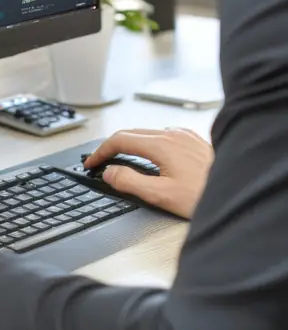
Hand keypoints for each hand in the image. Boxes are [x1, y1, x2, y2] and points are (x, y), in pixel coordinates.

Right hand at [84, 128, 213, 218]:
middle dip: (112, 146)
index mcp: (162, 144)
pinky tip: (152, 158)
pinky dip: (149, 144)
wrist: (237, 191)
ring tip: (121, 160)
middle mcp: (173, 134)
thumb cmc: (205, 196)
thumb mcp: (162, 195)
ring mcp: (185, 136)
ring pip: (148, 133)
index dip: (101, 151)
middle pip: (132, 133)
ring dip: (131, 144)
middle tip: (100, 162)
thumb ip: (131, 182)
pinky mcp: (195, 141)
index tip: (91, 162)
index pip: (120, 139)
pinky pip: (164, 136)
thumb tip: (110, 173)